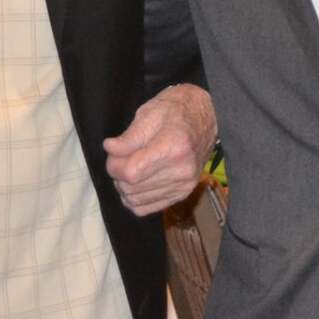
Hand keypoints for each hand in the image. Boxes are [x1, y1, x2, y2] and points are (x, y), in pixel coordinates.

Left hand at [103, 85, 216, 216]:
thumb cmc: (177, 110)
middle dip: (117, 173)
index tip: (113, 151)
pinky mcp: (182, 193)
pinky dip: (134, 198)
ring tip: (130, 167)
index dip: (114, 164)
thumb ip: (129, 136)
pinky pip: (145, 208)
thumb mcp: (150, 113)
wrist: (208, 116)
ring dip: (124, 186)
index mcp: (174, 147)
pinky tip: (137, 182)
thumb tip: (110, 149)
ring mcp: (184, 185)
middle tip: (120, 156)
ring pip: (135, 200)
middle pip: (131, 188)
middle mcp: (182, 170)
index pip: (131, 172)